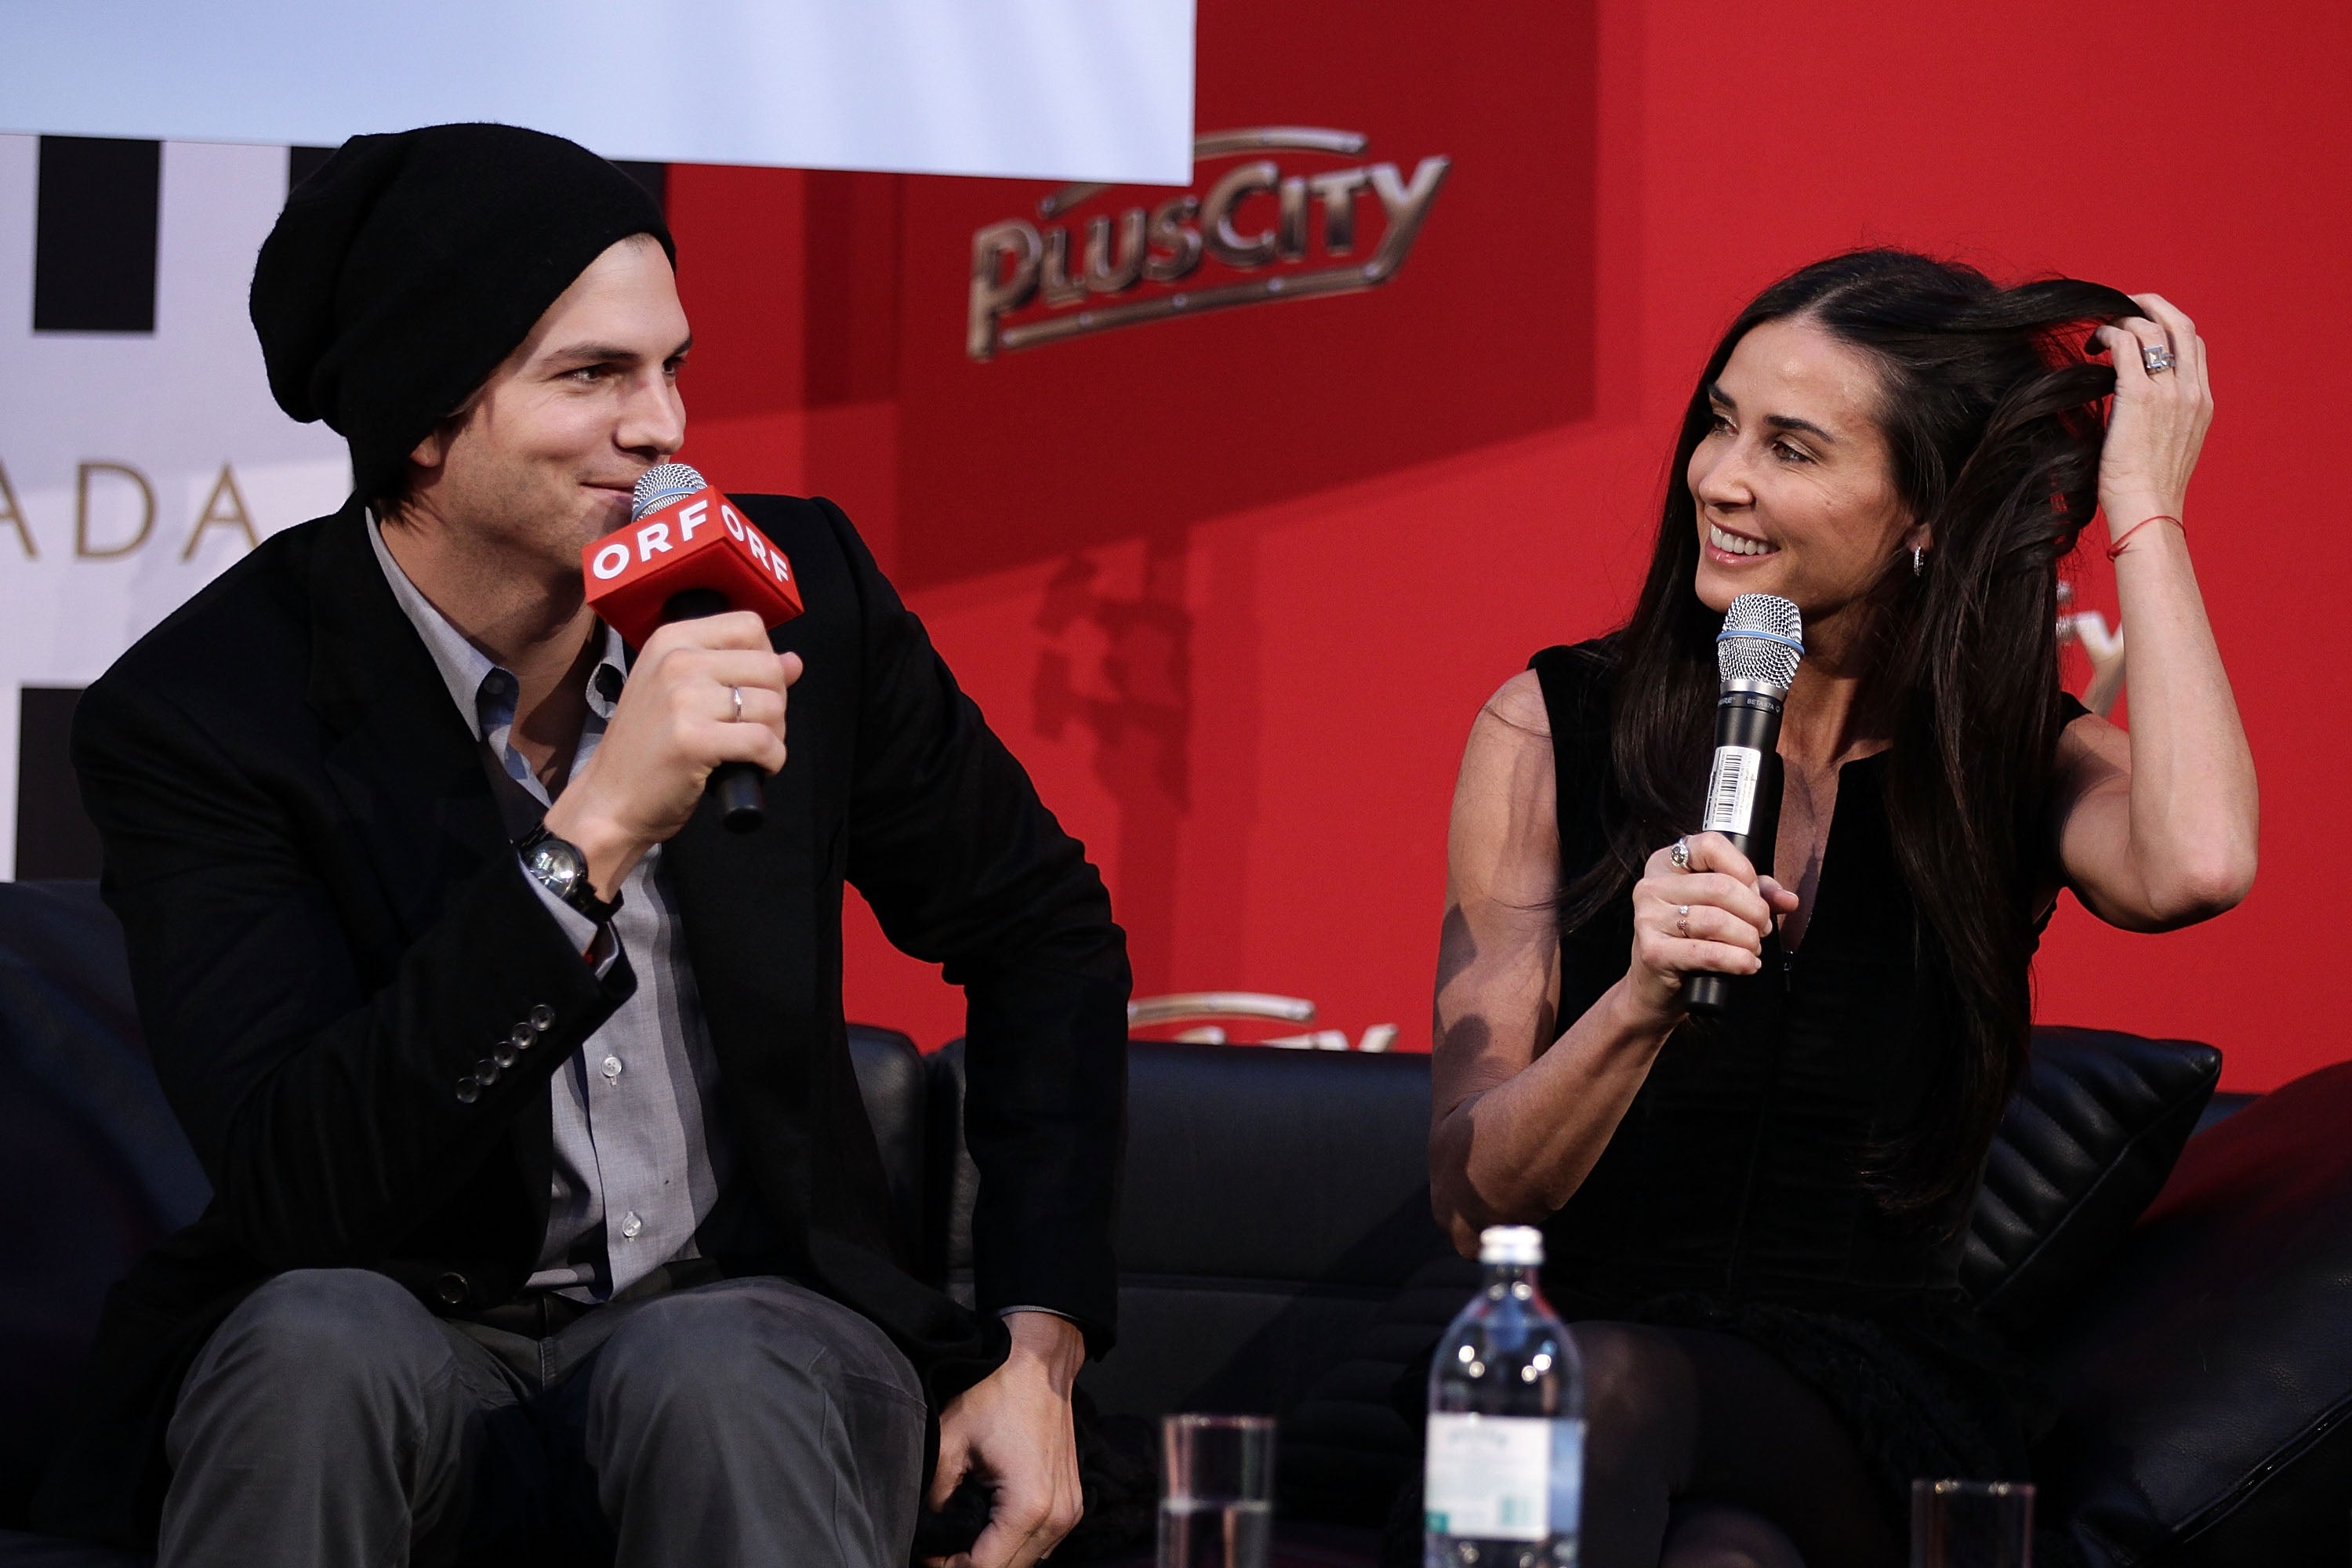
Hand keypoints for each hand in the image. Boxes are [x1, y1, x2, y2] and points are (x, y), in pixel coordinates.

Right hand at [542, 611, 801, 896]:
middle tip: (754, 729)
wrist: (610, 800)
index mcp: (671, 639)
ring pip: (772, 705)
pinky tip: (753, 768)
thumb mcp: (683, 693)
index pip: (749, 625)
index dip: (765, 659)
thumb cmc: (649, 748)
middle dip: (777, 703)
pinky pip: (764, 742)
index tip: (751, 689)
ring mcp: (683, 699)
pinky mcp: (694, 740)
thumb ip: (736, 670)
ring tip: (748, 750)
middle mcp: (676, 661)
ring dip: (775, 734)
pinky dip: (772, 760)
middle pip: (769, 667)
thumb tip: (793, 661)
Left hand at [926, 1312, 1085, 1567]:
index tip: (925, 1553)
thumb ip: (936, 1495)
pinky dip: (1014, 1545)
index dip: (948, 1567)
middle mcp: (1057, 1517)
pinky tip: (987, 1531)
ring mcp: (1070, 1511)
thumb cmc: (998, 1392)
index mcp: (1028, 1506)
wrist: (1040, 1360)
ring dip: (994, 1559)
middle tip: (937, 1550)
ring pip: (1027, 1562)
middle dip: (969, 1566)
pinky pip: (1041, 1543)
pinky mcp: (1072, 1502)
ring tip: (958, 1542)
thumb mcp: (950, 1441)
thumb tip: (929, 1527)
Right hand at [1621, 832, 1795, 1026]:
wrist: (1656, 984)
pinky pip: (1708, 952)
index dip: (1744, 870)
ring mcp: (1648, 919)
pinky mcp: (1653, 952)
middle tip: (1761, 928)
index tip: (1755, 893)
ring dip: (1747, 938)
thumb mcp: (1720, 906)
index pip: (1711, 846)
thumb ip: (1754, 893)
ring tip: (1753, 947)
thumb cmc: (1689, 938)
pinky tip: (1746, 964)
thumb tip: (1789, 899)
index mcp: (1666, 864)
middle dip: (1754, 911)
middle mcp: (1652, 886)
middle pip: (1720, 887)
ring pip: (1717, 921)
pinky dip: (1737, 960)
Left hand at [2088, 293, 2213, 537]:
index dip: (2167, 324)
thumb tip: (2135, 403)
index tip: (2141, 324)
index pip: (2193, 344)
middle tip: (2121, 304)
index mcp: (2202, 402)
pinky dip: (2109, 335)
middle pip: (2181, 325)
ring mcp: (2170, 393)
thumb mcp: (2170, 446)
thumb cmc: (2147, 488)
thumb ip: (2162, 417)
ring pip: (2151, 330)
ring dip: (2122, 321)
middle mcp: (2191, 392)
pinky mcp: (2140, 397)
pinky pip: (2126, 347)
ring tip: (2099, 333)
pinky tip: (2094, 346)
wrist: (2148, 510)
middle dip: (2151, 305)